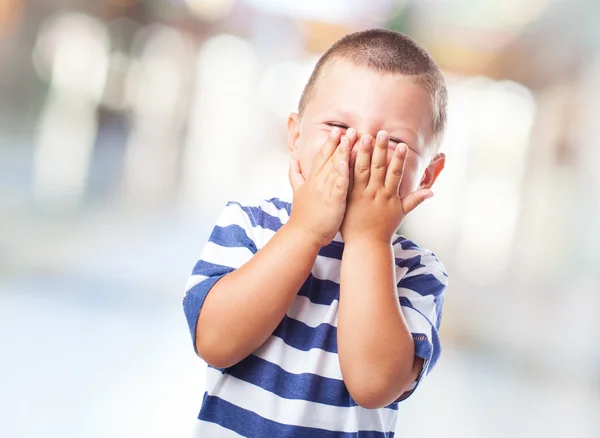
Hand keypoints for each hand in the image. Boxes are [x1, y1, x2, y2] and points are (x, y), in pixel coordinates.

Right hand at [288, 127, 351, 246]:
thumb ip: (295, 173)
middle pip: (330, 158)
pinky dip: (342, 173)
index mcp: (313, 179)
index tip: (337, 130)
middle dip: (339, 143)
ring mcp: (325, 190)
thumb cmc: (304, 215)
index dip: (330, 143)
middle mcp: (318, 182)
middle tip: (349, 129)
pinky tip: (346, 162)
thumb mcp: (297, 190)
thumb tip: (291, 159)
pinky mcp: (332, 201)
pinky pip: (338, 184)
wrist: (302, 234)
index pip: (322, 157)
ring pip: (335, 168)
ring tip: (351, 139)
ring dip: (343, 152)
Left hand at [340, 130, 432, 243]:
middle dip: (380, 149)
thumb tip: (432, 192)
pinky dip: (345, 166)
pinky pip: (346, 178)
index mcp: (388, 195)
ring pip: (361, 170)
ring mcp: (360, 194)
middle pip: (378, 167)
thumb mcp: (401, 214)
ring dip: (362, 152)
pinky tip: (344, 152)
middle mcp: (375, 193)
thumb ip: (415, 200)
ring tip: (363, 136)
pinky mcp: (347, 196)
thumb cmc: (384, 229)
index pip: (395, 173)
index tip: (401, 145)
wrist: (365, 244)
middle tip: (382, 132)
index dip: (398, 159)